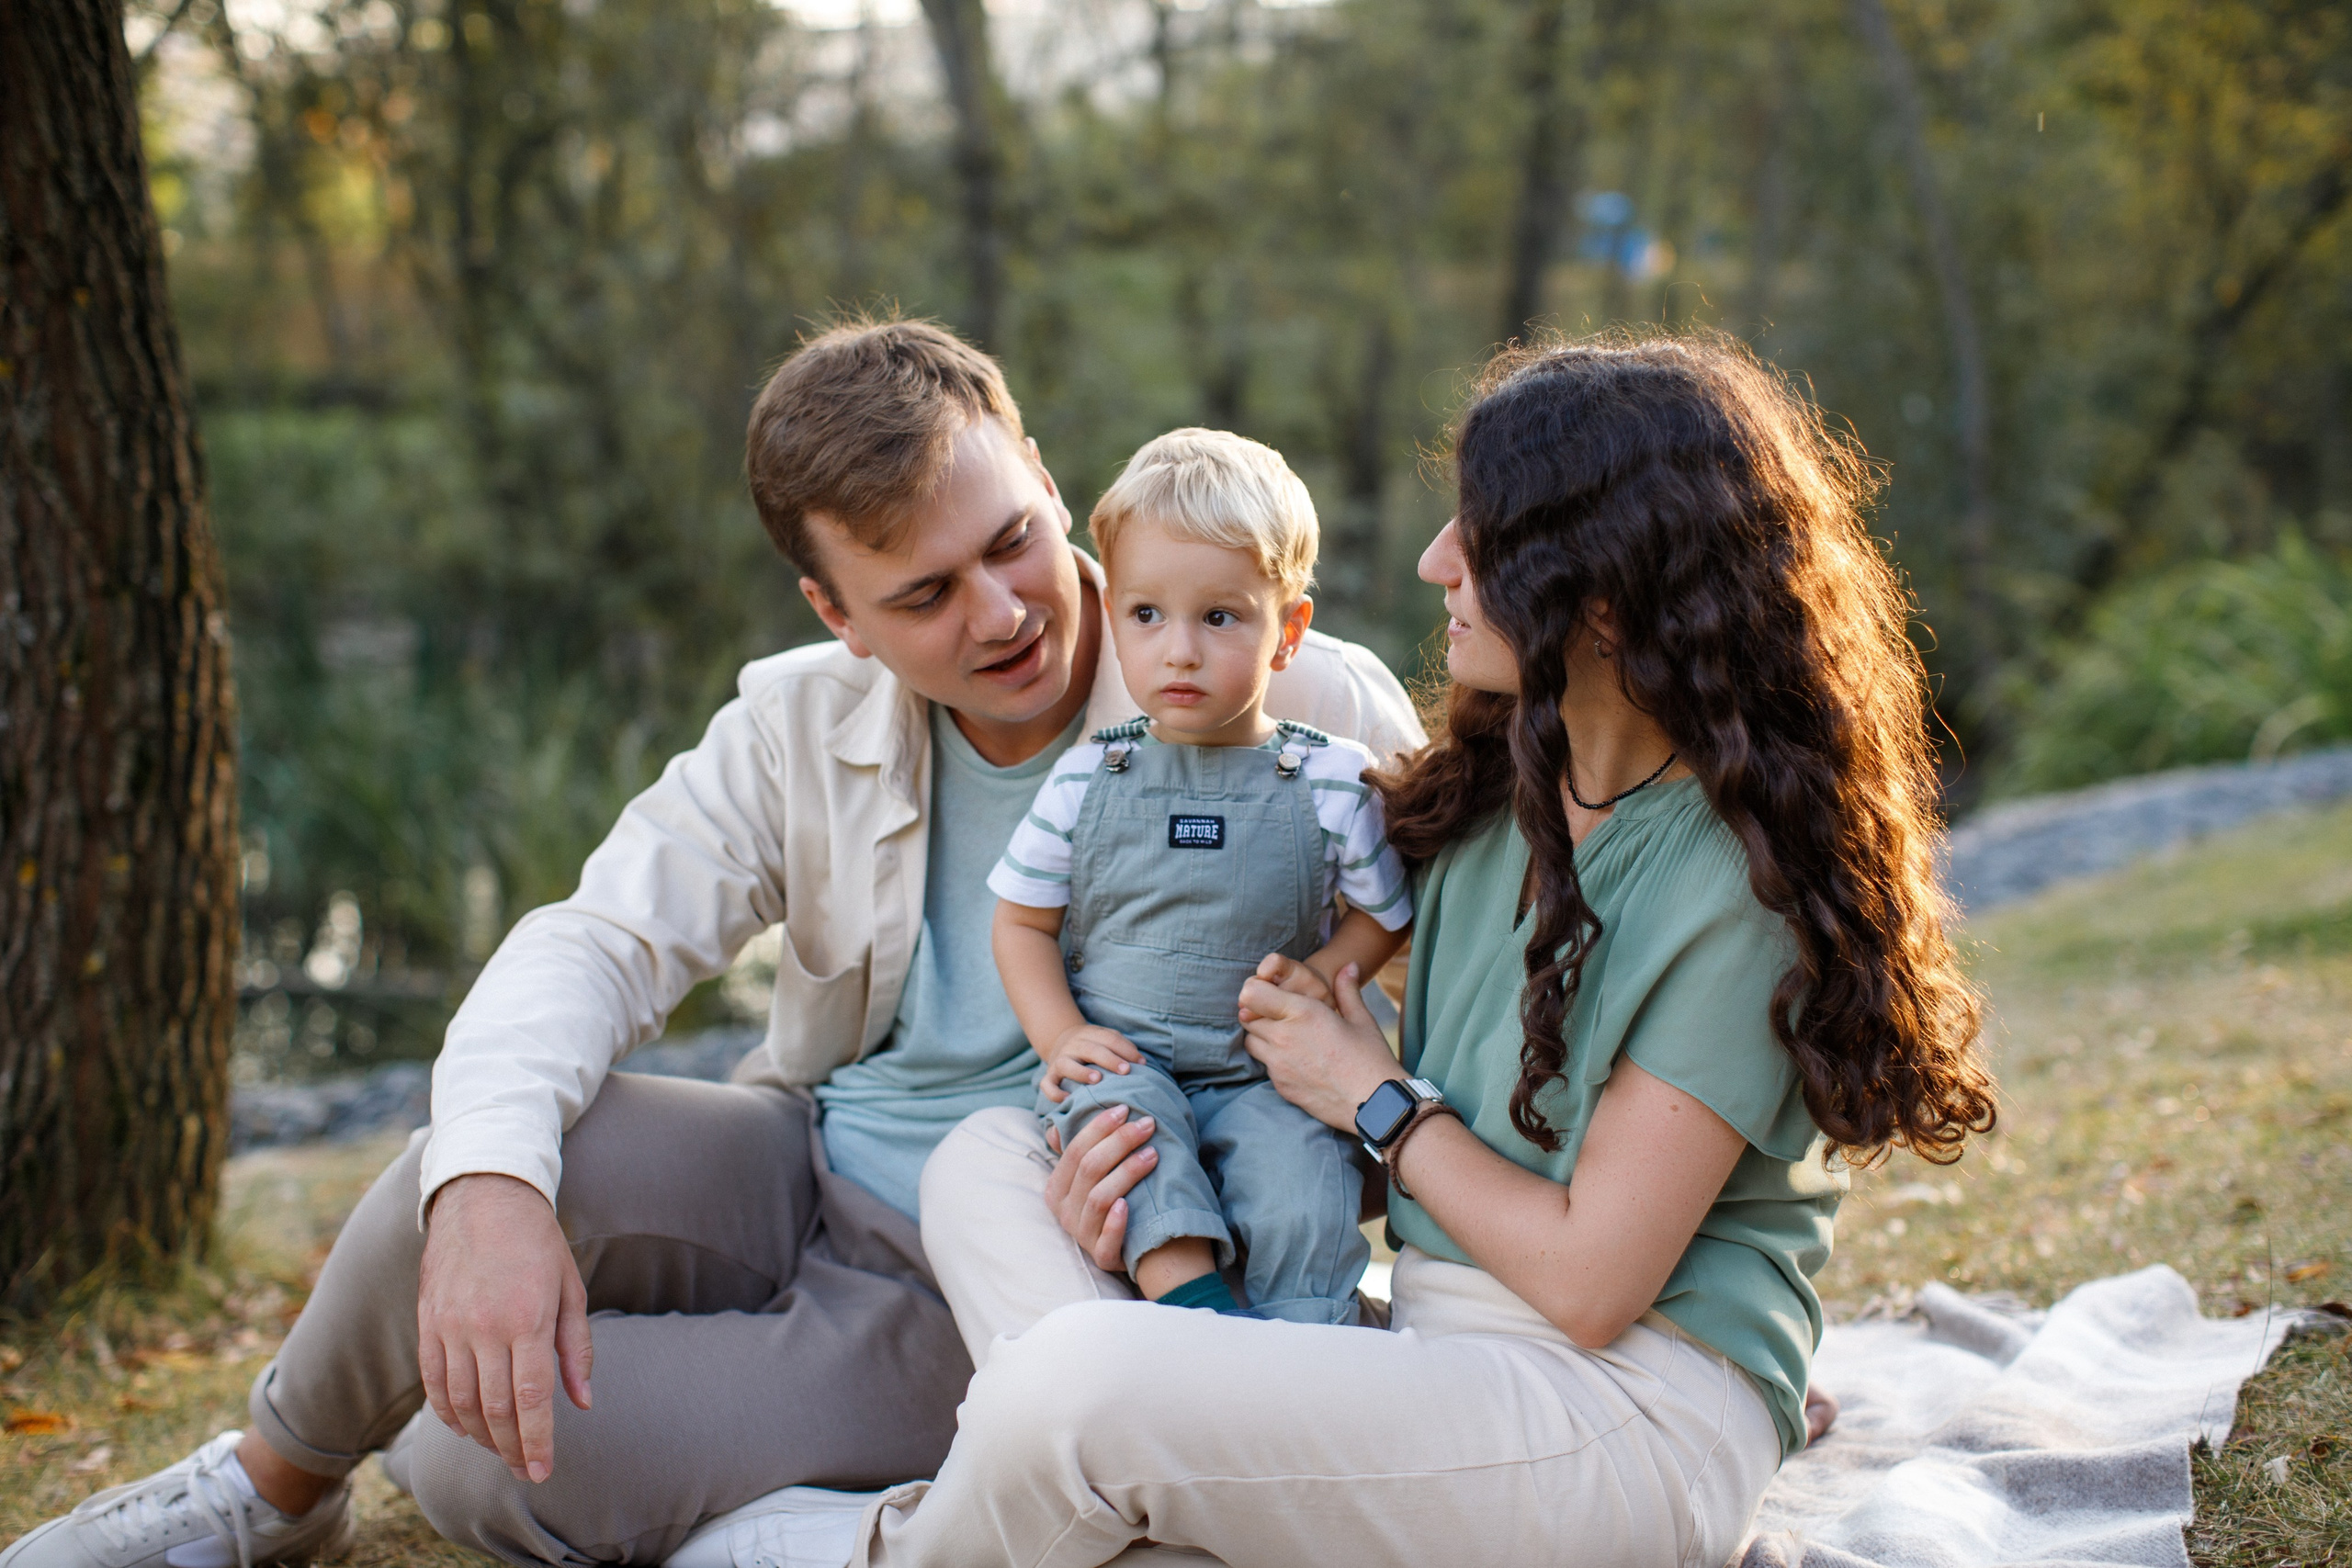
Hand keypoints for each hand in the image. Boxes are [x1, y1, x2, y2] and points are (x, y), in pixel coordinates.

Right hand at [417, 1173, 591, 1483]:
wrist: (483, 1198)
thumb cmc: (537, 1243)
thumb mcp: (570, 1288)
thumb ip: (576, 1349)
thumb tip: (582, 1402)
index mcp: (527, 1318)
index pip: (530, 1399)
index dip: (537, 1442)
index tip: (543, 1471)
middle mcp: (484, 1327)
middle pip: (495, 1409)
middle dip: (512, 1449)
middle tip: (526, 1470)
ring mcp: (449, 1326)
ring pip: (461, 1402)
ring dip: (481, 1436)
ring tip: (501, 1450)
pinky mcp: (427, 1322)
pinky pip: (433, 1382)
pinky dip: (447, 1412)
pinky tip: (465, 1427)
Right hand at [1039, 1024, 1143, 1103]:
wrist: (1060, 1043)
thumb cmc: (1093, 1047)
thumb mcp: (1105, 1039)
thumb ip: (1121, 1047)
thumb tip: (1142, 1062)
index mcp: (1089, 1035)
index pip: (1109, 1038)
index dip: (1125, 1049)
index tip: (1141, 1063)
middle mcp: (1073, 1046)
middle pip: (1090, 1049)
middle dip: (1108, 1059)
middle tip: (1125, 1070)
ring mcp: (1059, 1061)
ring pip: (1066, 1064)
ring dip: (1082, 1072)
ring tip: (1097, 1080)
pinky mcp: (1049, 1076)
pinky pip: (1047, 1085)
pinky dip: (1055, 1092)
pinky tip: (1068, 1099)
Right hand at [1040, 1102, 1158, 1272]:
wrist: (1134, 1249)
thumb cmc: (1112, 1203)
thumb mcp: (1089, 1179)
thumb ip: (1079, 1154)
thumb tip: (1059, 1125)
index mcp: (1057, 1190)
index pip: (1075, 1151)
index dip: (1099, 1127)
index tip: (1125, 1109)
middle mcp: (1065, 1213)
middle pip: (1090, 1169)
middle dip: (1119, 1142)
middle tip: (1147, 1124)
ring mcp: (1082, 1236)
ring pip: (1100, 1198)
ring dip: (1127, 1173)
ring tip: (1153, 1154)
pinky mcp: (1103, 1257)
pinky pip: (1107, 1241)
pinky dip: (1116, 1223)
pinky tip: (1128, 1205)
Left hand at [1238, 962, 1403, 1130]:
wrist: (1375, 1105)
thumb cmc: (1371, 1059)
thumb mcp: (1362, 1019)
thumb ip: (1348, 990)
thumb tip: (1349, 966)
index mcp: (1303, 1013)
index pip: (1252, 994)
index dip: (1257, 991)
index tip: (1270, 993)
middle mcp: (1284, 1037)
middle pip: (1247, 1017)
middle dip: (1258, 1013)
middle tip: (1280, 1014)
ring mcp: (1279, 1065)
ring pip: (1251, 1042)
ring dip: (1262, 1036)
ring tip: (1287, 1037)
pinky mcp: (1281, 1086)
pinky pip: (1265, 1067)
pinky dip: (1273, 1060)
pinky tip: (1296, 1060)